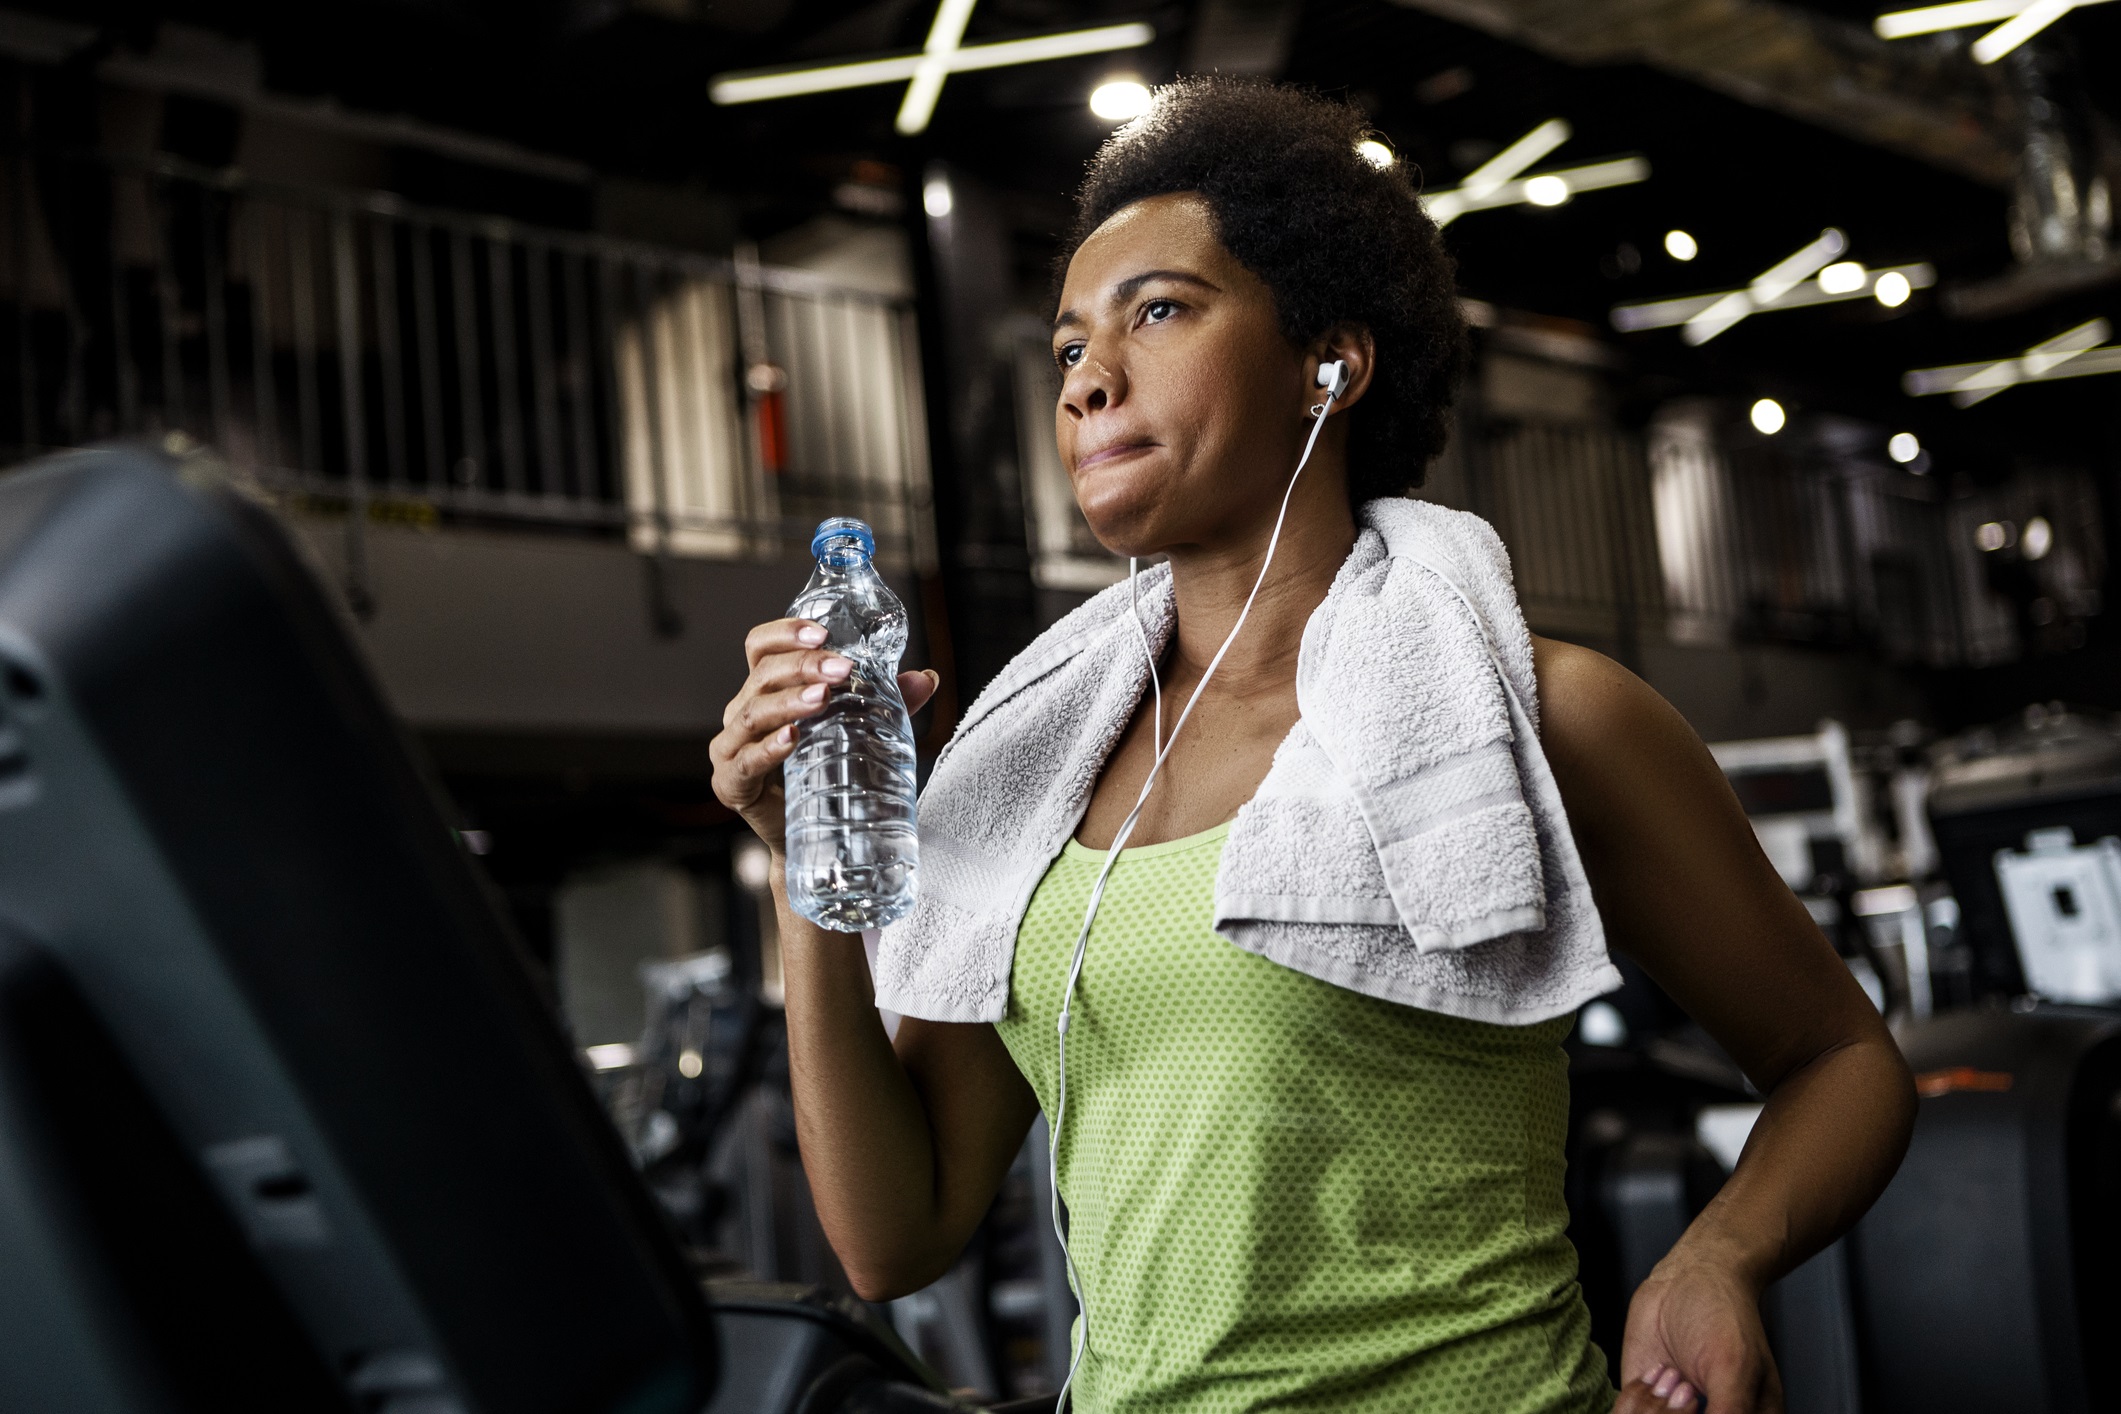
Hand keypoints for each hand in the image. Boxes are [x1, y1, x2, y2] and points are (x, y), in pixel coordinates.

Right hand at [711, 617, 939, 854]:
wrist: (816, 837)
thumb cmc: (828, 774)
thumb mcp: (860, 730)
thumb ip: (888, 703)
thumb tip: (927, 677)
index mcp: (765, 691)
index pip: (761, 647)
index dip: (785, 632)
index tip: (822, 632)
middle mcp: (741, 713)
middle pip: (762, 675)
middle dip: (803, 665)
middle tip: (842, 669)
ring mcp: (730, 748)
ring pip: (752, 713)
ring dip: (789, 701)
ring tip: (823, 696)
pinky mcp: (731, 784)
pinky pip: (745, 761)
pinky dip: (769, 748)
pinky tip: (793, 738)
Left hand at [1615, 1251, 1781, 1413]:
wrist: (1689, 1277)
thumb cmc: (1723, 1315)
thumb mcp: (1732, 1368)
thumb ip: (1729, 1411)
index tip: (1693, 1397)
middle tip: (1685, 1384)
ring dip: (1652, 1407)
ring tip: (1671, 1373)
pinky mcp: (1643, 1401)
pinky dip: (1633, 1399)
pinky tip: (1654, 1372)